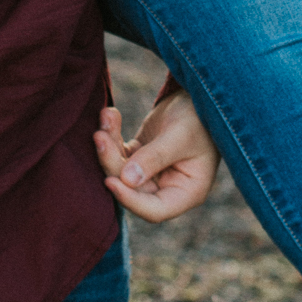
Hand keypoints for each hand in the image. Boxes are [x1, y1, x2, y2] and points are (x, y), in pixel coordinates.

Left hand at [94, 88, 219, 222]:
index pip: (154, 210)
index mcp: (187, 192)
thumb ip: (154, 158)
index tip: (110, 180)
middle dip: (113, 162)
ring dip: (108, 146)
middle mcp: (168, 187)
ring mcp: (152, 172)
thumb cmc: (199, 116)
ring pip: (120, 170)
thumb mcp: (180, 136)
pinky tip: (110, 114)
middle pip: (131, 188)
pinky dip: (112, 135)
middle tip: (99, 136)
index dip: (130, 200)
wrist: (201, 92)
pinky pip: (119, 152)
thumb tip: (126, 180)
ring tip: (106, 118)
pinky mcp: (140, 155)